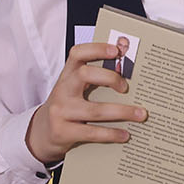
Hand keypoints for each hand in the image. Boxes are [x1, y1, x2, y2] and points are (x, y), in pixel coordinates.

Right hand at [24, 42, 147, 164]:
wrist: (42, 133)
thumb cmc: (66, 108)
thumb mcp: (74, 90)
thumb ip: (94, 82)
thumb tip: (130, 79)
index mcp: (67, 75)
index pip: (77, 54)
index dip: (97, 48)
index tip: (117, 50)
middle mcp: (62, 90)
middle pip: (85, 74)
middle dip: (110, 78)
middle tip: (126, 87)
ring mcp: (61, 111)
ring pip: (95, 110)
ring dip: (122, 112)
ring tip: (141, 115)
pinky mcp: (62, 132)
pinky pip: (92, 132)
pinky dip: (112, 133)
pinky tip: (125, 134)